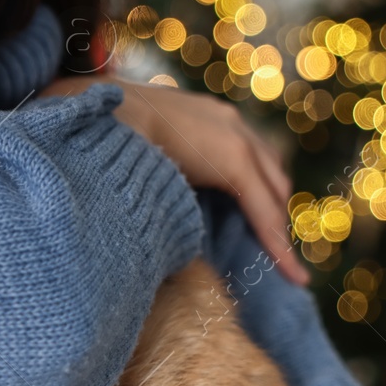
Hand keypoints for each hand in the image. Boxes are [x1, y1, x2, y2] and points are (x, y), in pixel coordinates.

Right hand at [38, 73, 309, 285]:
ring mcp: (234, 136)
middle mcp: (227, 122)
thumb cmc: (105, 136)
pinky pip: (263, 211)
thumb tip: (141, 196)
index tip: (258, 222)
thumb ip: (153, 165)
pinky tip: (289, 271)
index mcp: (203, 116)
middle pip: (269, 175)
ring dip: (277, 231)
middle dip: (274, 213)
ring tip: (288, 270)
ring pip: (272, 196)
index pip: (245, 159)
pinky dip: (276, 242)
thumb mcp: (136, 149)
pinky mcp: (232, 160)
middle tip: (277, 250)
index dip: (256, 194)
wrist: (96, 113)